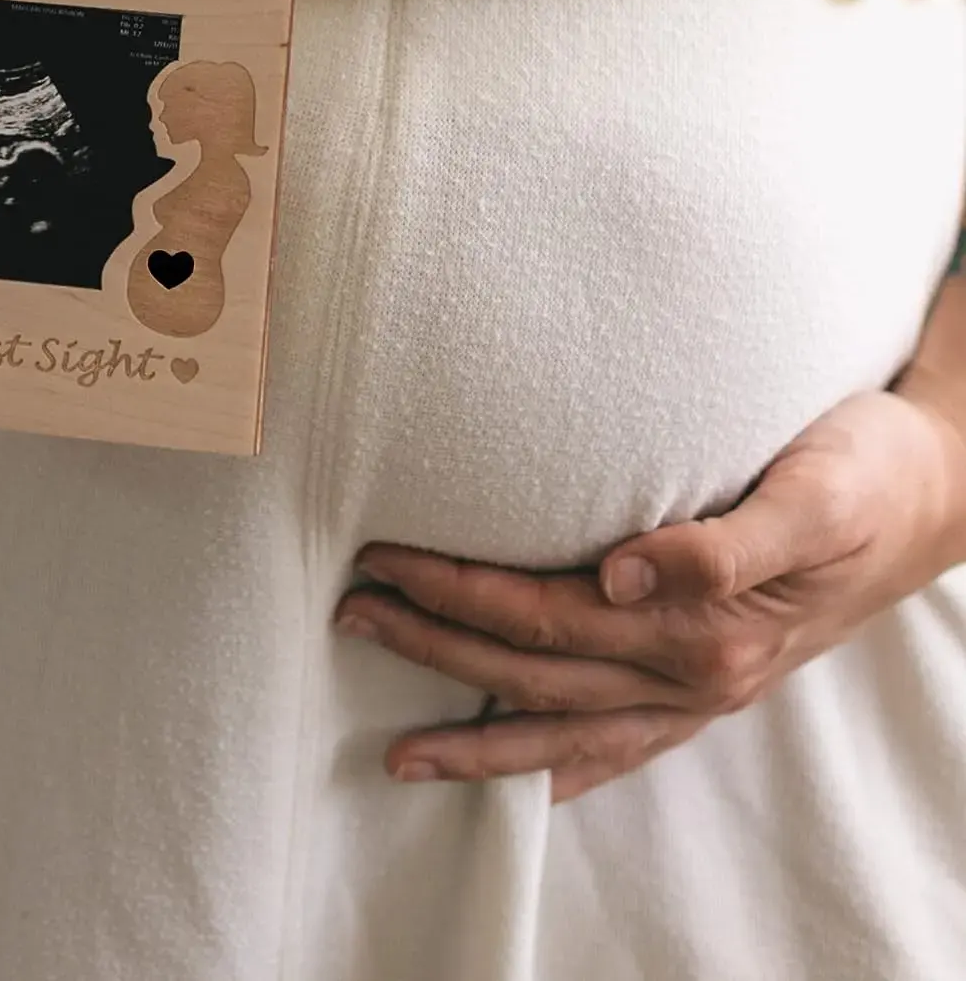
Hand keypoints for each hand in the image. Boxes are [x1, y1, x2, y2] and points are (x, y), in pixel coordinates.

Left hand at [334, 386, 965, 801]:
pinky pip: (627, 748)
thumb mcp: (811, 492)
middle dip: (436, 648)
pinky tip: (528, 784)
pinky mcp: (716, 683)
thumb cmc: (868, 474)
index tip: (382, 560)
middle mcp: (695, 674)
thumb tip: (621, 570)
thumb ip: (721, 542)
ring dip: (480, 737)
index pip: (543, 614)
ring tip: (402, 753)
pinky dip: (568, 771)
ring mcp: (705, 692)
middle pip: (534, 672)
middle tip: (351, 616)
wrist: (940, 492)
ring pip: (567, 728)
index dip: (456, 590)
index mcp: (705, 627)